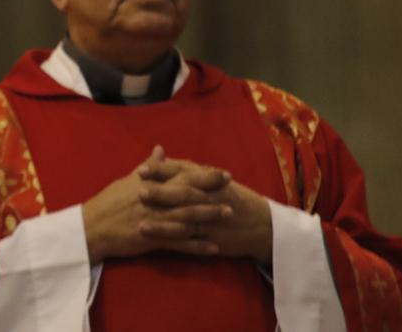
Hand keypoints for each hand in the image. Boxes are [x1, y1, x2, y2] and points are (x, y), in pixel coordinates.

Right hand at [83, 146, 231, 262]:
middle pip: (187, 194)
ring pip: (186, 217)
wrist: (92, 227)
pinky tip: (213, 248)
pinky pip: (179, 244)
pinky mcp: (152, 239)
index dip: (203, 175)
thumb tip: (161, 149)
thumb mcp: (127, 180)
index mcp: (150, 183)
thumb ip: (149, 166)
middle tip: (233, 192)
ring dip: (209, 217)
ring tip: (229, 216)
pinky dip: (197, 246)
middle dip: (211, 193)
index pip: (181, 175)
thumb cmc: (109, 202)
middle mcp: (154, 199)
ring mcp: (154, 219)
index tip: (223, 173)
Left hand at [137, 151, 273, 263]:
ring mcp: (213, 220)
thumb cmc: (230, 195)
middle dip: (163, 194)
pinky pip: (194, 243)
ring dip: (165, 225)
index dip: (162, 171)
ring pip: (187, 221)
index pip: (183, 172)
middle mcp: (212, 198)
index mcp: (209, 180)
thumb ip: (183, 167)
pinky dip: (178, 244)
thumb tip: (158, 155)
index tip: (140, 169)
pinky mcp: (214, 240)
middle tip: (139, 192)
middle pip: (185, 194)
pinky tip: (161, 245)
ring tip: (142, 225)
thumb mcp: (210, 178)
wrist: (261, 224)